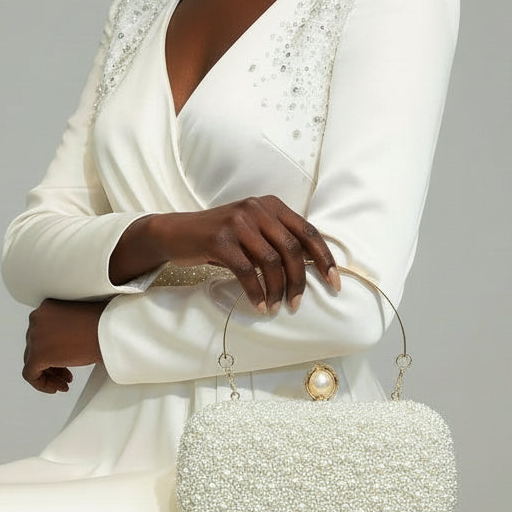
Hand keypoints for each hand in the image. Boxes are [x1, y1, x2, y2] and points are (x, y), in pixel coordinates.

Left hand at [22, 298, 107, 393]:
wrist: (109, 330)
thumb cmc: (102, 324)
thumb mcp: (78, 322)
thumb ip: (63, 330)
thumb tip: (62, 346)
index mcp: (46, 308)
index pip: (41, 333)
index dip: (52, 349)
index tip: (63, 359)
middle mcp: (37, 320)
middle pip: (36, 347)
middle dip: (51, 363)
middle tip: (65, 373)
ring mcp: (35, 337)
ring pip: (32, 361)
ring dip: (49, 374)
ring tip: (63, 382)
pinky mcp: (37, 355)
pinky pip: (30, 374)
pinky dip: (41, 384)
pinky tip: (55, 387)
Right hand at [155, 195, 340, 314]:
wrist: (177, 233)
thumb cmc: (221, 237)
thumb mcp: (252, 230)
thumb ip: (278, 239)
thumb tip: (312, 268)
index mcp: (272, 205)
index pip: (308, 232)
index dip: (325, 259)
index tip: (334, 283)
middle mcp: (257, 208)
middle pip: (292, 250)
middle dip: (299, 281)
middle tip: (297, 304)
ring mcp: (238, 222)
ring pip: (271, 262)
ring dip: (278, 290)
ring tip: (276, 307)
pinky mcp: (220, 240)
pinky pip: (247, 272)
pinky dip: (256, 293)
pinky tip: (259, 305)